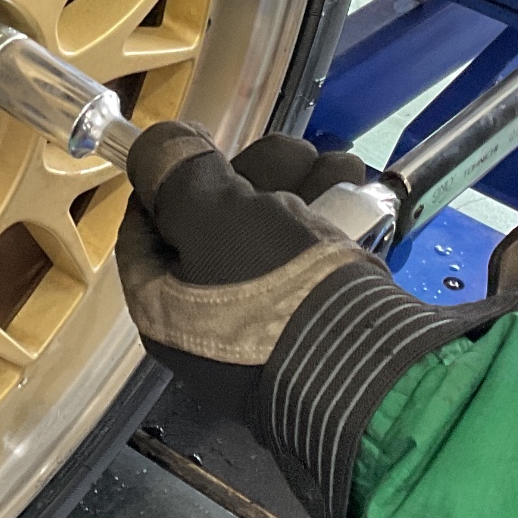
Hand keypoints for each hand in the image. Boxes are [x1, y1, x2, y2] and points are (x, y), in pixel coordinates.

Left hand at [120, 122, 517, 517]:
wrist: (372, 373)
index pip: (145, 231)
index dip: (164, 180)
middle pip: (216, 223)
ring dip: (303, 186)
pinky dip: (331, 217)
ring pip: (273, 230)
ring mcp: (268, 323)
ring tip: (340, 167)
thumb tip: (152, 146)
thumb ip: (177, 176)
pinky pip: (312, 256)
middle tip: (294, 152)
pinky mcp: (320, 321)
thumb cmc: (273, 295)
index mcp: (164, 306)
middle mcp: (209, 319)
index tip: (198, 145)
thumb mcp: (215, 221)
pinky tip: (354, 188)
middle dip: (258, 173)